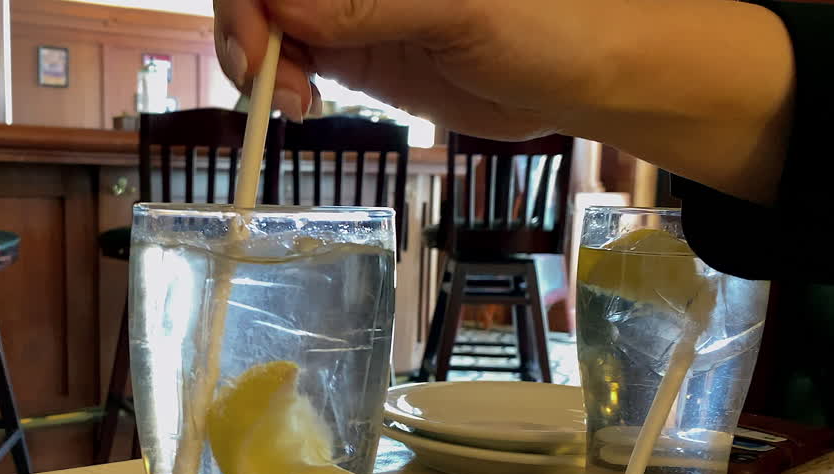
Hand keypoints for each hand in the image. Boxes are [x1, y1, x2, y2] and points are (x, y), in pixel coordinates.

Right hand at [214, 0, 794, 204]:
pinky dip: (280, 83)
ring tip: (294, 103)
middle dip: (247, 29)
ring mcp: (353, 10)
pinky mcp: (358, 51)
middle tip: (267, 80)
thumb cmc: (551, 23)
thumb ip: (374, 6)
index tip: (261, 38)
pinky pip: (294, 59)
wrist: (586, 79)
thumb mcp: (461, 10)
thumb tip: (288, 11)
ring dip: (261, 64)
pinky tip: (299, 104)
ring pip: (271, 26)